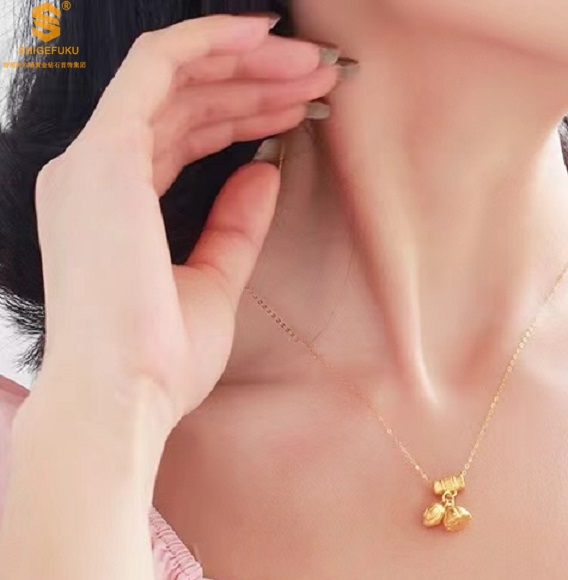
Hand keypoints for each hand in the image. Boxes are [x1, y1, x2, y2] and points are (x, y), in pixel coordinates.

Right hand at [32, 14, 342, 430]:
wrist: (125, 398)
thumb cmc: (161, 360)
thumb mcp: (215, 283)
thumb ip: (235, 225)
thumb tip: (265, 171)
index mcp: (113, 207)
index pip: (180, 137)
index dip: (241, 114)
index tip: (298, 110)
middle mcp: (92, 175)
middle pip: (181, 101)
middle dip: (253, 82)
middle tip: (317, 78)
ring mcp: (93, 162)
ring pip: (174, 78)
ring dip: (247, 64)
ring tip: (312, 67)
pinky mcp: (104, 156)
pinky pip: (158, 69)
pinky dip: (210, 42)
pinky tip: (264, 35)